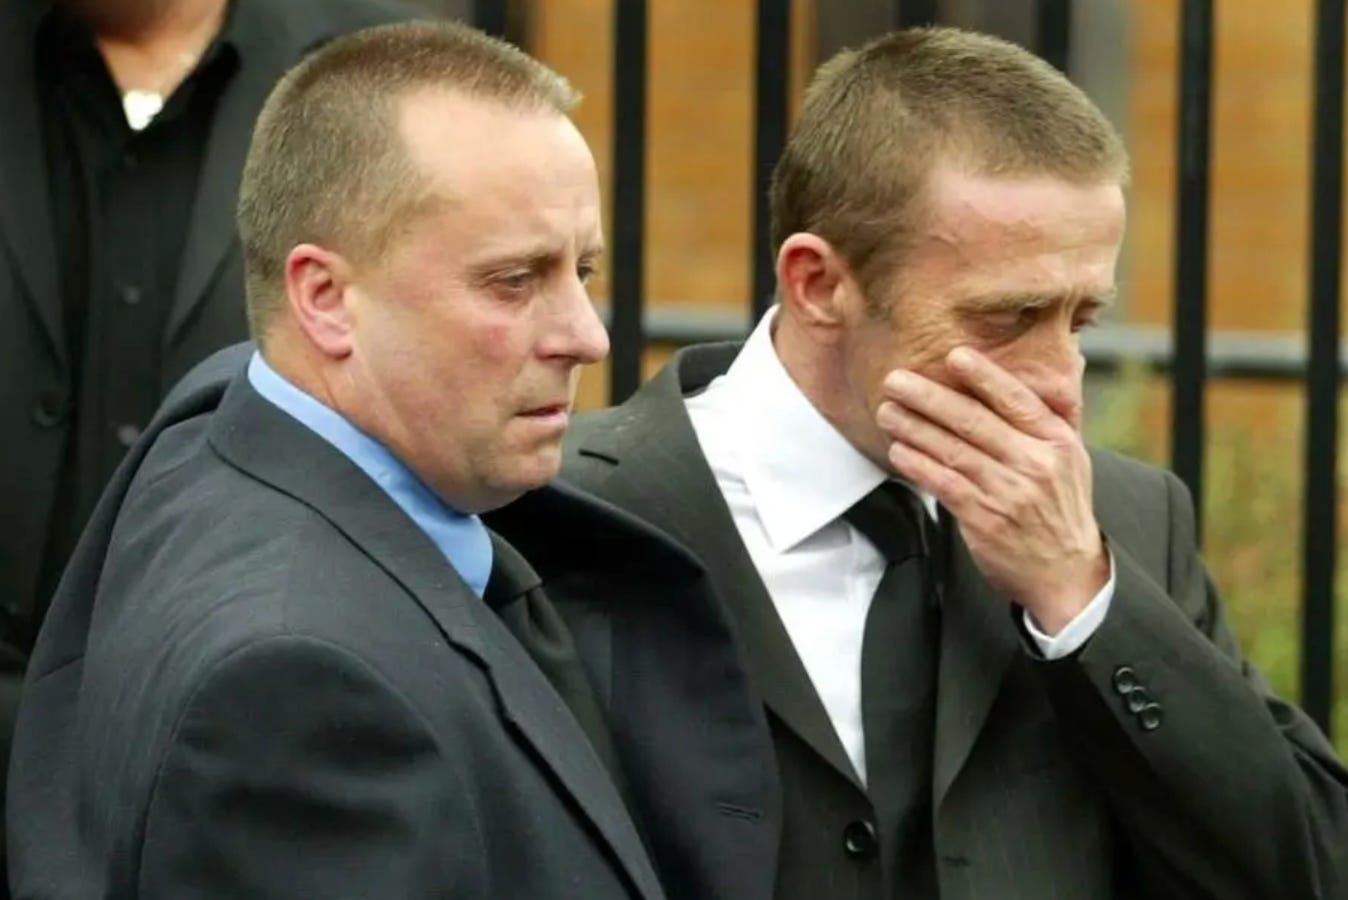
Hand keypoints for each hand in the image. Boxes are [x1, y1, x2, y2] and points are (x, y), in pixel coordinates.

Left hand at [876, 347, 1108, 632]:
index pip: (1016, 400)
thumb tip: (1038, 375)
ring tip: (888, 412)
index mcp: (1055, 442)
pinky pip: (944, 484)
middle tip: (897, 380)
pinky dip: (918, 465)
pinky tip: (899, 450)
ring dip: (914, 428)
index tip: (954, 356)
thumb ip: (1048, 420)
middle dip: (929, 397)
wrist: (1067, 574)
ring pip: (953, 450)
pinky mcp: (985, 519)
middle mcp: (1034, 463)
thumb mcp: (1070, 460)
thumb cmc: (1059, 510)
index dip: (984, 377)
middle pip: (974, 421)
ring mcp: (1008, 492)